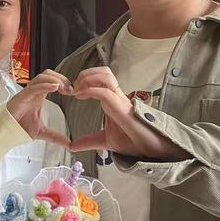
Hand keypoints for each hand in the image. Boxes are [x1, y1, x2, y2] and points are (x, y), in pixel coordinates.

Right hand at [6, 70, 71, 148]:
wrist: (6, 132)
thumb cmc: (20, 127)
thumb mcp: (42, 132)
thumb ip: (56, 137)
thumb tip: (69, 144)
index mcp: (38, 95)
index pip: (51, 80)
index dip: (63, 82)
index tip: (71, 91)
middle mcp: (33, 91)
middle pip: (47, 74)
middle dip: (60, 78)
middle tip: (69, 89)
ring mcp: (26, 93)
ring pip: (41, 77)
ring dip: (54, 80)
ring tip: (63, 88)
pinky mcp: (21, 98)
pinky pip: (33, 87)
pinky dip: (45, 85)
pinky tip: (55, 88)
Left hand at [70, 67, 188, 159]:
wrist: (147, 149)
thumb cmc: (131, 141)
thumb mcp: (104, 140)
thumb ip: (88, 141)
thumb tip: (72, 146)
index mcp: (112, 100)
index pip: (101, 78)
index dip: (85, 80)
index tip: (72, 92)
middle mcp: (116, 96)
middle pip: (103, 71)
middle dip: (86, 74)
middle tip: (74, 88)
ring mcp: (120, 99)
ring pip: (106, 75)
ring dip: (88, 79)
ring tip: (77, 90)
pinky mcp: (121, 107)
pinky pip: (105, 91)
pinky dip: (90, 90)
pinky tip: (80, 96)